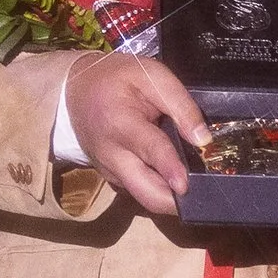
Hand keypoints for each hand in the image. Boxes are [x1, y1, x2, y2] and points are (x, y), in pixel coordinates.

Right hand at [62, 52, 207, 219]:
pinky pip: (140, 190)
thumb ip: (179, 103)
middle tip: (202, 195)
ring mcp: (111, 171)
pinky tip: (171, 173)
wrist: (75, 91)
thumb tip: (202, 138)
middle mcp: (113, 155)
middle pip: (146, 194)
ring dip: (169, 196)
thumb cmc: (114, 79)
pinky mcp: (113, 178)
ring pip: (145, 197)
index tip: (185, 185)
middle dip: (173, 203)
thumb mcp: (149, 75)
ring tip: (192, 182)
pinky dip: (159, 188)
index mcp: (121, 124)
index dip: (169, 168)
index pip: (150, 150)